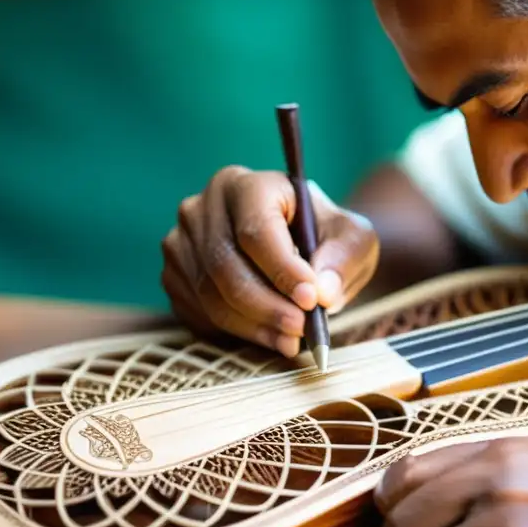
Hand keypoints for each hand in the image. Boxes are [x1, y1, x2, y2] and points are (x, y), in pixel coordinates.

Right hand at [161, 165, 379, 354]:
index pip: (256, 230)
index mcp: (247, 185)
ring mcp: (182, 241)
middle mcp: (203, 207)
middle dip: (266, 305)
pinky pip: (198, 311)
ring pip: (209, 294)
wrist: (296, 245)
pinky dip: (233, 330)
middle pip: (225, 265)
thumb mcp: (352, 239)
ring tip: (290, 341)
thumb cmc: (325, 236)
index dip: (282, 269)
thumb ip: (345, 258)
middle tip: (301, 330)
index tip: (310, 299)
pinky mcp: (175, 274)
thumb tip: (323, 293)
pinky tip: (266, 334)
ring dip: (252, 325)